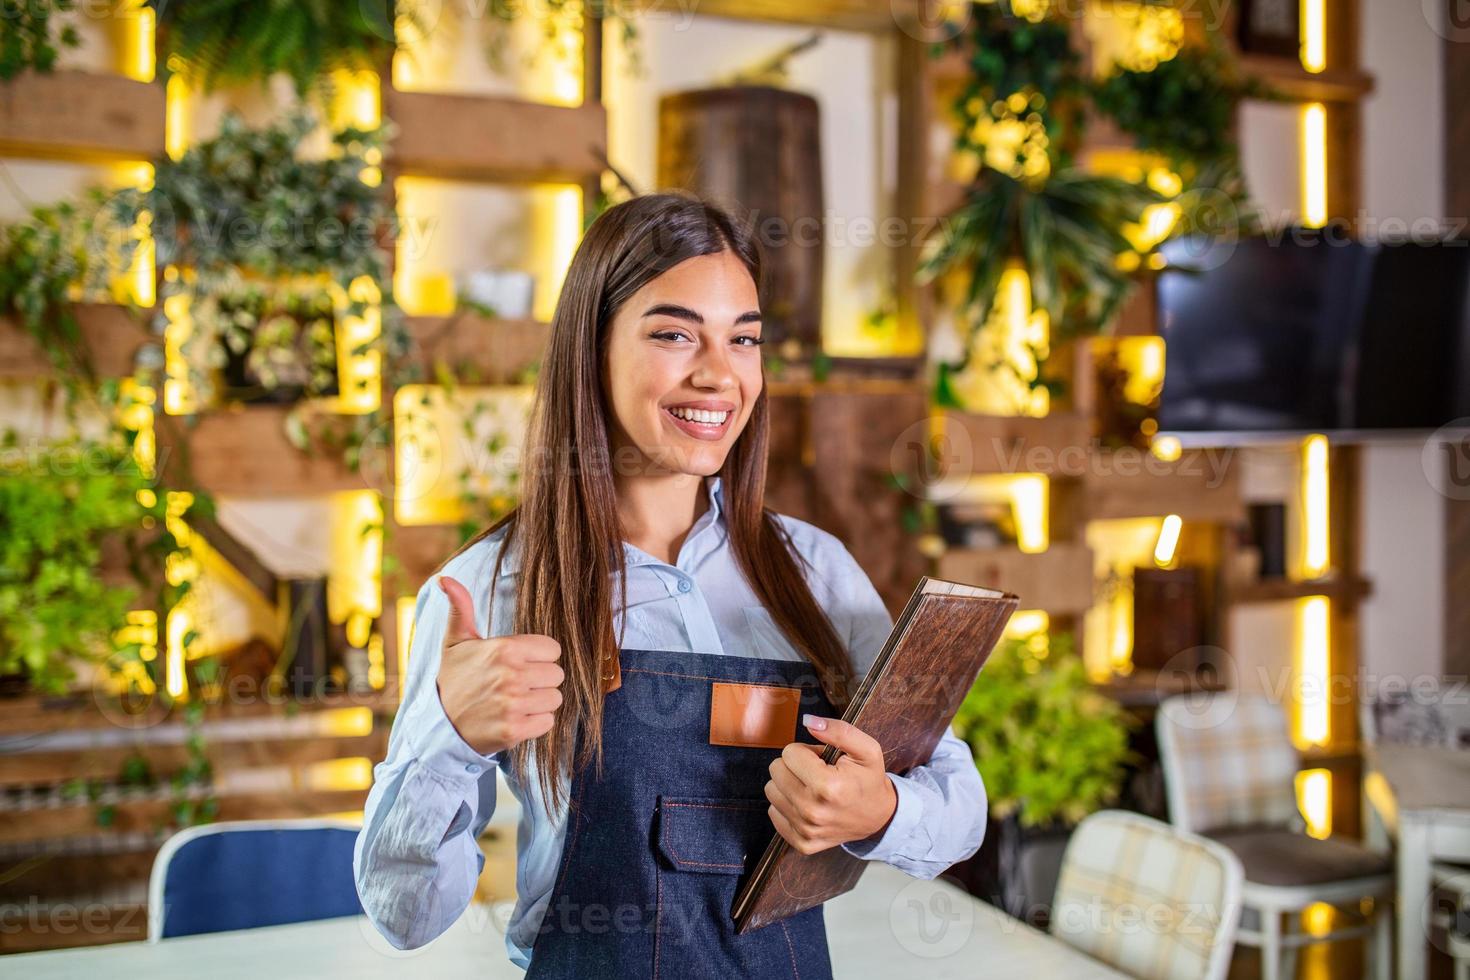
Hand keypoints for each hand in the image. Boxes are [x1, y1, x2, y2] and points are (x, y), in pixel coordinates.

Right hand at [434, 575, 563, 756]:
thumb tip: (444, 578)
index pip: (553, 649)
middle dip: (540, 680)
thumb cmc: (454, 679)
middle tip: (516, 684)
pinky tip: (516, 718)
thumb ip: (460, 608)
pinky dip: (536, 723)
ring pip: (555, 698)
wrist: (439, 725)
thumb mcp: (456, 641)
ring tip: (516, 701)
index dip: (539, 657)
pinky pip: (548, 722)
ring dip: (539, 702)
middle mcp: (511, 675)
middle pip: (557, 674)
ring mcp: (513, 704)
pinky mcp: (515, 730)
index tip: (520, 663)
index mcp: (504, 649)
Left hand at [764, 715, 897, 854]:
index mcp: (828, 786)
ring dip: (789, 785)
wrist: (878, 818)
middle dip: (795, 766)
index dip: (806, 751)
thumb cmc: (869, 780)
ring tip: (812, 788)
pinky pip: (774, 813)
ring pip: (771, 790)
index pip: (789, 753)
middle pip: (776, 770)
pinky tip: (808, 804)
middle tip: (817, 773)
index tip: (823, 761)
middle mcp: (813, 811)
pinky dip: (788, 805)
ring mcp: (806, 830)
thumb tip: (808, 721)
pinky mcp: (801, 843)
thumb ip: (838, 731)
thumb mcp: (866, 749)